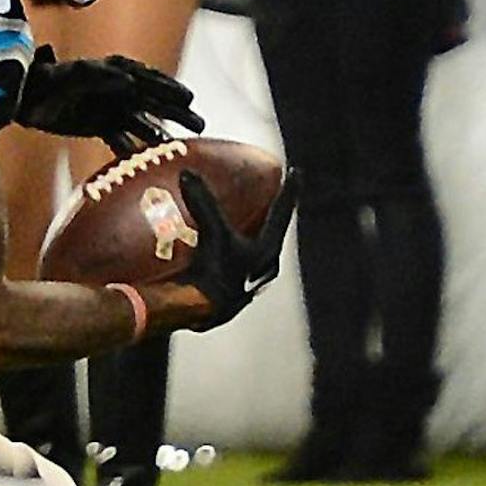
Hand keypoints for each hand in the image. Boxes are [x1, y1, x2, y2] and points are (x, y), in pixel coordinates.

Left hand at [16, 46, 202, 157]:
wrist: (26, 97)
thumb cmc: (51, 79)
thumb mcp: (76, 73)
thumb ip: (102, 76)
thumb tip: (131, 81)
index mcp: (116, 71)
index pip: (150, 80)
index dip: (170, 89)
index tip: (190, 99)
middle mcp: (119, 90)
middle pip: (153, 103)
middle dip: (176, 113)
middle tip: (198, 125)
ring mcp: (111, 109)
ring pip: (142, 123)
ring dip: (159, 133)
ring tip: (179, 144)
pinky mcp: (100, 126)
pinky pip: (122, 139)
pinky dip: (132, 148)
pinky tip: (144, 158)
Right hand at [178, 170, 297, 331]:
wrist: (195, 313)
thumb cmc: (213, 276)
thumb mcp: (212, 235)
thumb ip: (204, 204)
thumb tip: (189, 173)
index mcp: (266, 252)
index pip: (283, 214)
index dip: (290, 191)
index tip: (296, 171)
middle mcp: (261, 268)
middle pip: (269, 234)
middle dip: (267, 216)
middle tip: (263, 197)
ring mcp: (245, 282)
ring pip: (250, 253)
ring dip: (244, 237)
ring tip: (233, 223)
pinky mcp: (226, 292)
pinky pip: (228, 266)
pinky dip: (221, 253)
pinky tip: (203, 251)